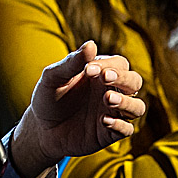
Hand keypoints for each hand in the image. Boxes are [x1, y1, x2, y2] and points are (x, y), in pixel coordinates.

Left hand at [8, 41, 145, 177]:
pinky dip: (119, 125)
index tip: (89, 70)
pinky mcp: (109, 134)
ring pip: (137, 107)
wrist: (40, 130)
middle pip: (134, 81)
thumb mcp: (53, 78)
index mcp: (101, 73)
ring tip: (107, 99)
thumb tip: (91, 44)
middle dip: (124, 79)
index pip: (119, 64)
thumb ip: (72, 63)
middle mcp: (111, 91)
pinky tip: (103, 121)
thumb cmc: (48, 98)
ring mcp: (112, 113)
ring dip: (127, 102)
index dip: (109, 65)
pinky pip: (127, 130)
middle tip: (105, 78)